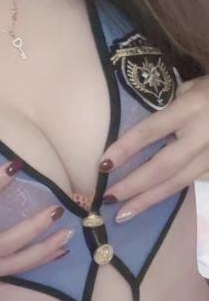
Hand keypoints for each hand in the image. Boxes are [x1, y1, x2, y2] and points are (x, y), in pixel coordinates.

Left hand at [99, 75, 208, 222]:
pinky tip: (150, 204)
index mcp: (191, 108)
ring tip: (124, 213)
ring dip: (149, 199)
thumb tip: (137, 131)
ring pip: (178, 182)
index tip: (103, 165)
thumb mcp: (190, 86)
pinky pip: (191, 183)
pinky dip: (168, 194)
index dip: (126, 149)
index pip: (152, 131)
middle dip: (134, 185)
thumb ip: (166, 107)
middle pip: (164, 166)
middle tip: (108, 198)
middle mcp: (203, 135)